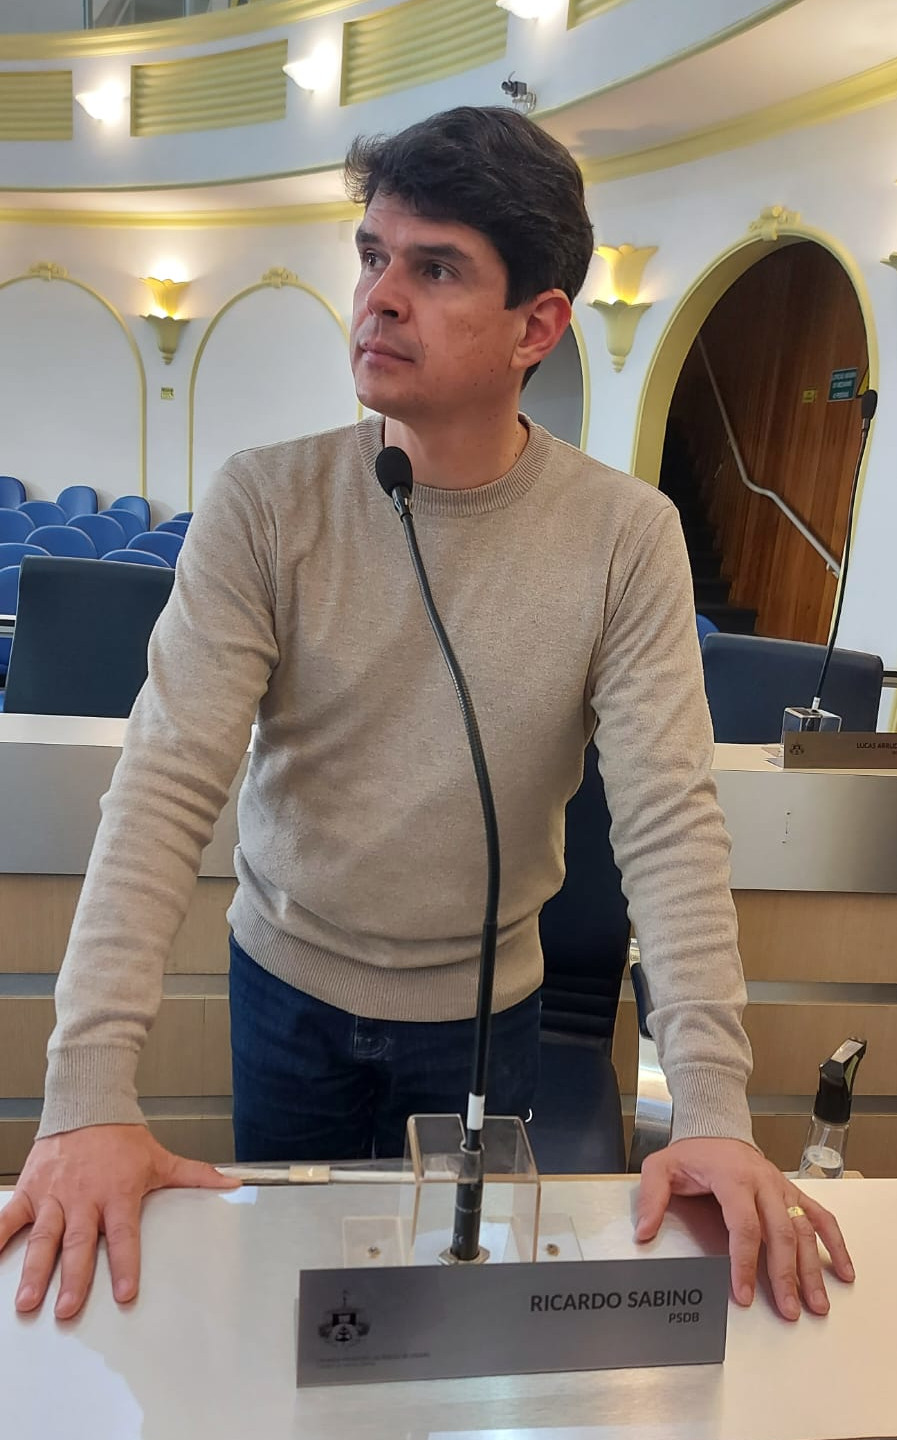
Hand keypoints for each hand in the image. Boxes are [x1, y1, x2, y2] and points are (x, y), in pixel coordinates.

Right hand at [0, 1125, 239, 1320]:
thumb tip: (232, 1183)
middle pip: (80, 1244)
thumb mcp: (159, 1158)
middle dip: (74, 1278)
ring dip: (35, 1270)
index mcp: (118, 1194)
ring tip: (27, 1301)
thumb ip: (194, 1176)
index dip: (127, 1265)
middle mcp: (85, 1198)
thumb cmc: (122, 1137)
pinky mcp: (30, 1189)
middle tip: (67, 1308)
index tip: (126, 1293)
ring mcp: (54, 1195)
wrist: (87, 1103)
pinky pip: (9, 1218)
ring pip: (44, 1237)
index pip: (125, 1235)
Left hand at [634, 1137, 854, 1319]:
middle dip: (785, 1275)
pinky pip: (820, 1217)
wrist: (716, 1127)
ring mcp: (782, 1189)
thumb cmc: (692, 1153)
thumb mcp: (661, 1167)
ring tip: (817, 1304)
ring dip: (812, 1269)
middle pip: (780, 1233)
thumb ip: (652, 1198)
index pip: (744, 1226)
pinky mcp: (792, 1194)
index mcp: (732, 1178)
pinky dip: (835, 1244)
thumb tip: (644, 1232)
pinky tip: (842, 1271)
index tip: (743, 1294)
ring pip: (804, 1230)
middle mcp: (763, 1183)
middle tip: (789, 1310)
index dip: (745, 1263)